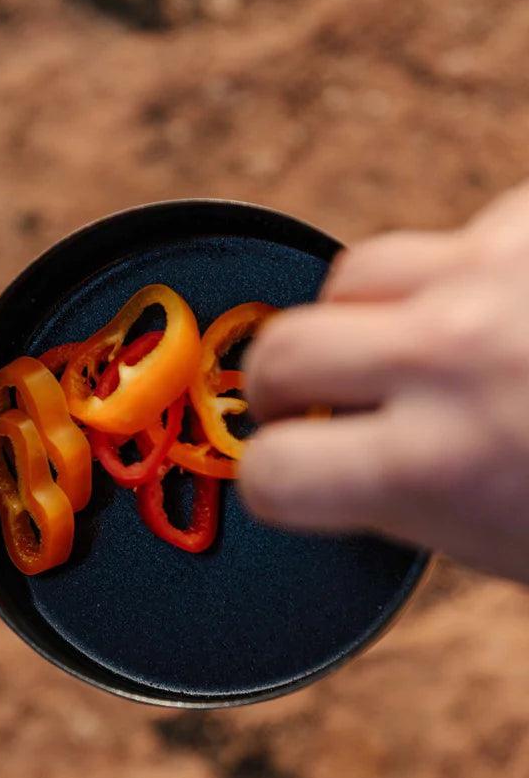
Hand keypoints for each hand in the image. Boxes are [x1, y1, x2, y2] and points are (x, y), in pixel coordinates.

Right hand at [240, 180, 528, 582]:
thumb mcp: (514, 541)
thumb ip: (413, 497)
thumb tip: (346, 462)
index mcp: (443, 465)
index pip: (275, 472)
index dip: (272, 483)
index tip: (288, 476)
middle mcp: (455, 354)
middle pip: (282, 347)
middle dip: (283, 385)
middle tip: (312, 403)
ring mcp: (501, 271)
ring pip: (354, 272)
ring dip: (361, 315)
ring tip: (410, 346)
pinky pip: (460, 235)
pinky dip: (465, 274)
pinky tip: (513, 310)